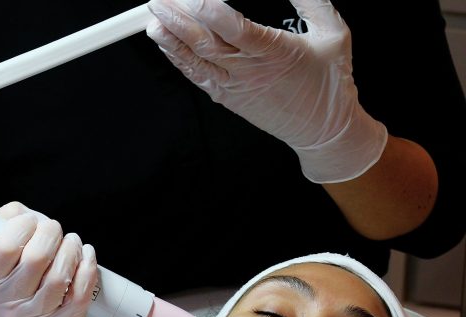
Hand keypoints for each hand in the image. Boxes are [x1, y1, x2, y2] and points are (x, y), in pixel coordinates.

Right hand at [0, 201, 96, 316]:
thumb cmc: (12, 283)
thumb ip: (4, 225)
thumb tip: (23, 214)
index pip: (4, 247)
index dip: (23, 226)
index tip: (31, 221)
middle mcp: (8, 304)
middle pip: (36, 258)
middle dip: (51, 234)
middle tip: (54, 229)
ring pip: (60, 276)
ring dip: (71, 249)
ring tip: (71, 241)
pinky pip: (81, 294)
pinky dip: (88, 269)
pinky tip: (86, 256)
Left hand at [146, 0, 386, 182]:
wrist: (324, 131)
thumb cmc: (331, 84)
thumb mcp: (334, 33)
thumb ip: (312, 0)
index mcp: (275, 53)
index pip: (234, 28)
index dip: (209, 9)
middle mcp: (251, 72)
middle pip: (206, 43)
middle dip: (179, 19)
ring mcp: (238, 88)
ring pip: (198, 62)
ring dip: (172, 41)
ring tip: (154, 19)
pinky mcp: (231, 99)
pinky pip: (200, 79)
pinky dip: (180, 61)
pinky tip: (167, 44)